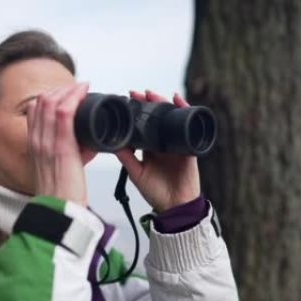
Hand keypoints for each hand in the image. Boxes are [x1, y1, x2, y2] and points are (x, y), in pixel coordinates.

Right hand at [26, 82, 89, 205]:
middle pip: (41, 102)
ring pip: (51, 102)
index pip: (34, 110)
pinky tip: (83, 91)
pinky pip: (64, 113)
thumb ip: (68, 153)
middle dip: (60, 90)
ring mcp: (47, 142)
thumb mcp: (57, 169)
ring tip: (82, 87)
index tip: (66, 94)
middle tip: (77, 88)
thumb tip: (87, 143)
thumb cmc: (61, 194)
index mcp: (34, 145)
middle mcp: (37, 141)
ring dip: (68, 90)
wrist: (60, 211)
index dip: (49, 97)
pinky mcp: (62, 146)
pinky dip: (74, 97)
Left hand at [114, 90, 200, 211]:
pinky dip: (185, 110)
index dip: (136, 111)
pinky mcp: (189, 146)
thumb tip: (111, 142)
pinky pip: (189, 125)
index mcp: (150, 147)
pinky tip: (178, 100)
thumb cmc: (155, 192)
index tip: (127, 99)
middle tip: (138, 93)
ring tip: (153, 95)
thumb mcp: (136, 173)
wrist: (175, 206)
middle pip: (157, 116)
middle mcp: (163, 142)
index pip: (143, 124)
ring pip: (171, 117)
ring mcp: (177, 143)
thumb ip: (126, 158)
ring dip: (164, 103)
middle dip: (149, 103)